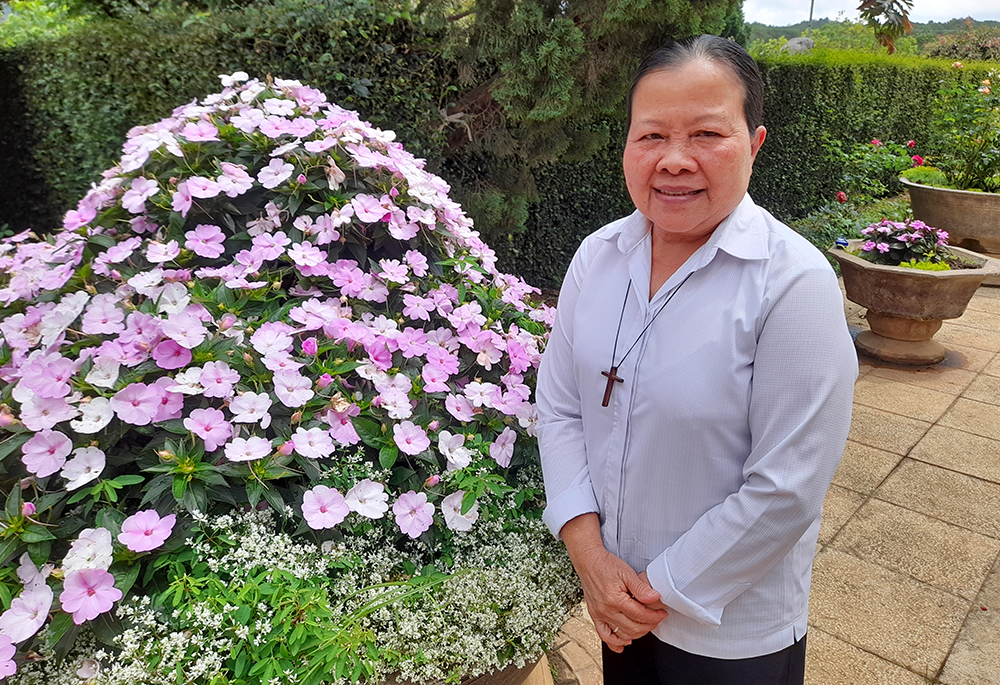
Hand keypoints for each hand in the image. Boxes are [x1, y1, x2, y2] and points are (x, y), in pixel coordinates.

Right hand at [561, 514, 668, 652]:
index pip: (640, 615)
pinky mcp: (595, 616)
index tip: (662, 614)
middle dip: (649, 626)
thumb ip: (641, 587)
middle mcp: (606, 610)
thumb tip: (655, 597)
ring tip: (645, 626)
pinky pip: (604, 635)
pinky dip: (614, 642)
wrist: (588, 561)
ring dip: (637, 634)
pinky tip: (624, 642)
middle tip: (657, 619)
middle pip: (633, 628)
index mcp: (615, 599)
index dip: (654, 617)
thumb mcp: (627, 572)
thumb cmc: (606, 565)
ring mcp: (599, 614)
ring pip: (621, 634)